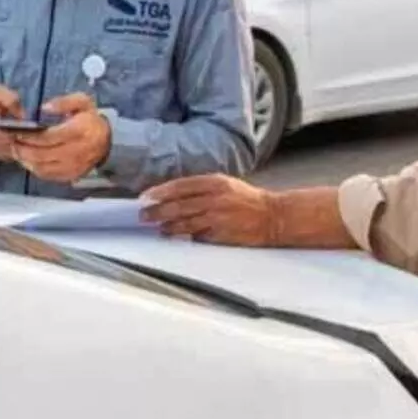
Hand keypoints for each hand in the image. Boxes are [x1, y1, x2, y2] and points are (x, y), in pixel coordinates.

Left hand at [10, 93, 109, 183]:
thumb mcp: (82, 102)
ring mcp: (75, 166)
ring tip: (17, 150)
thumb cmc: (90, 119)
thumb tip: (43, 109)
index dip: (29, 136)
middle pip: (42, 154)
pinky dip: (34, 168)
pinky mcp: (72, 175)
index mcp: (80, 131)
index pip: (48, 137)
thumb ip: (63, 102)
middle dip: (23, 148)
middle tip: (12, 142)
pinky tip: (29, 160)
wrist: (107, 141)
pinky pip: (48, 175)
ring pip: (43, 167)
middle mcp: (78, 151)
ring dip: (26, 160)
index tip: (16, 131)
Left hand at [141, 175, 278, 244]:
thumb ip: (202, 187)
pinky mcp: (221, 233)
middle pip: (178, 205)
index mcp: (215, 182)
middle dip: (157, 211)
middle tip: (144, 215)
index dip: (160, 192)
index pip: (180, 185)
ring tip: (157, 228)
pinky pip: (196, 235)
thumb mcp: (226, 184)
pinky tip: (173, 237)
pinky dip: (183, 236)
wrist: (273, 215)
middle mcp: (214, 198)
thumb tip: (175, 194)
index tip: (146, 197)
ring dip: (167, 226)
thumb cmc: (249, 199)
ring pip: (184, 222)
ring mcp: (217, 216)